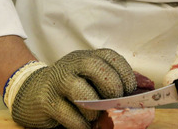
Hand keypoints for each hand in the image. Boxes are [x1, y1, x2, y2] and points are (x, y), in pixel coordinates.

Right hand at [6, 49, 136, 128]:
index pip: (110, 57)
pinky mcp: (46, 100)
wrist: (31, 92)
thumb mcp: (89, 78)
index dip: (125, 72)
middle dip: (112, 86)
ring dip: (94, 109)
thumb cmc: (68, 87)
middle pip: (96, 68)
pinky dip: (80, 124)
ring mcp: (57, 81)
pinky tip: (83, 126)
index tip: (130, 89)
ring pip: (80, 92)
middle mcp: (71, 65)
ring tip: (95, 117)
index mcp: (85, 57)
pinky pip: (67, 114)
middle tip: (115, 102)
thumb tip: (147, 86)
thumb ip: (113, 81)